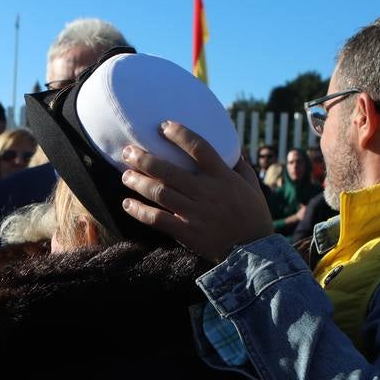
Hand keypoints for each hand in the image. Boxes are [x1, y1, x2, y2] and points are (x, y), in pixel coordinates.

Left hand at [119, 121, 275, 262]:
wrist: (254, 253)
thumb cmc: (254, 216)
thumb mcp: (252, 186)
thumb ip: (240, 166)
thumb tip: (233, 148)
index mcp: (223, 176)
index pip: (199, 148)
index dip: (179, 134)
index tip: (162, 126)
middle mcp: (207, 192)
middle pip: (169, 170)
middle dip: (144, 159)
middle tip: (128, 151)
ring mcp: (195, 213)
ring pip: (160, 193)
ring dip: (138, 182)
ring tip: (125, 175)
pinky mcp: (187, 232)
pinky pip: (158, 220)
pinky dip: (140, 212)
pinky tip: (127, 204)